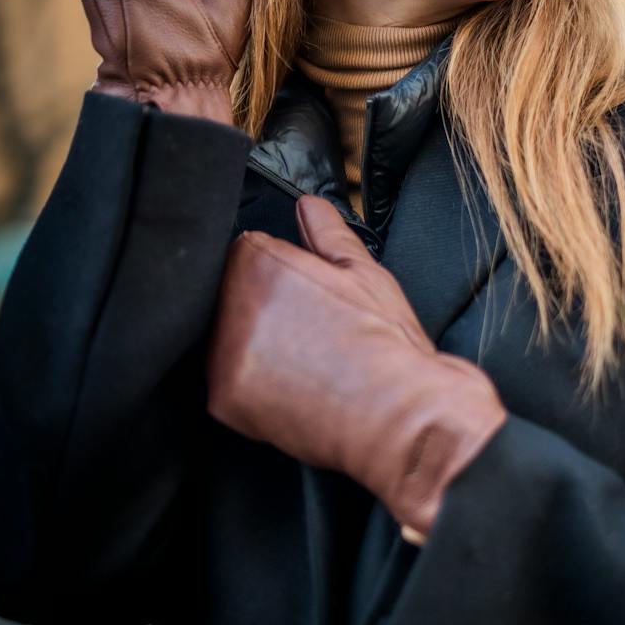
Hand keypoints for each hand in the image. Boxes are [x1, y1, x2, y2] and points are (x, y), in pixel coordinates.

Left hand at [205, 195, 507, 540]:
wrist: (400, 420)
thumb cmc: (388, 346)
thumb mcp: (365, 275)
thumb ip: (326, 233)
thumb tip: (308, 205)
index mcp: (263, 267)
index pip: (246, 249)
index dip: (282, 267)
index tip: (308, 290)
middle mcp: (235, 309)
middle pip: (232, 293)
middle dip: (266, 306)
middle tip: (315, 328)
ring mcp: (225, 356)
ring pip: (227, 336)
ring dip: (256, 345)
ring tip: (309, 359)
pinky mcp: (223, 400)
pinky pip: (227, 381)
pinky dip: (253, 386)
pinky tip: (295, 386)